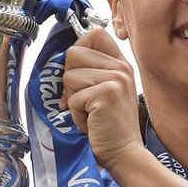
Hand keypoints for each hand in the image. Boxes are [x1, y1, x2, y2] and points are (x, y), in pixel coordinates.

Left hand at [62, 27, 143, 170]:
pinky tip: (91, 123)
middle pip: (74, 53)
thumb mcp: (106, 91)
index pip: (95, 33)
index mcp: (121, 63)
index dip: (78, 49)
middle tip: (83, 100)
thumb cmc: (109, 126)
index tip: (79, 71)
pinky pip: (72, 98)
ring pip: (69, 77)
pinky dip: (76, 115)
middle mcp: (121, 67)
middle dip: (69, 79)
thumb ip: (92, 71)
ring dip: (72, 100)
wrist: (124, 153)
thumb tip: (62, 62)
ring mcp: (115, 79)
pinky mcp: (105, 94)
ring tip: (89, 113)